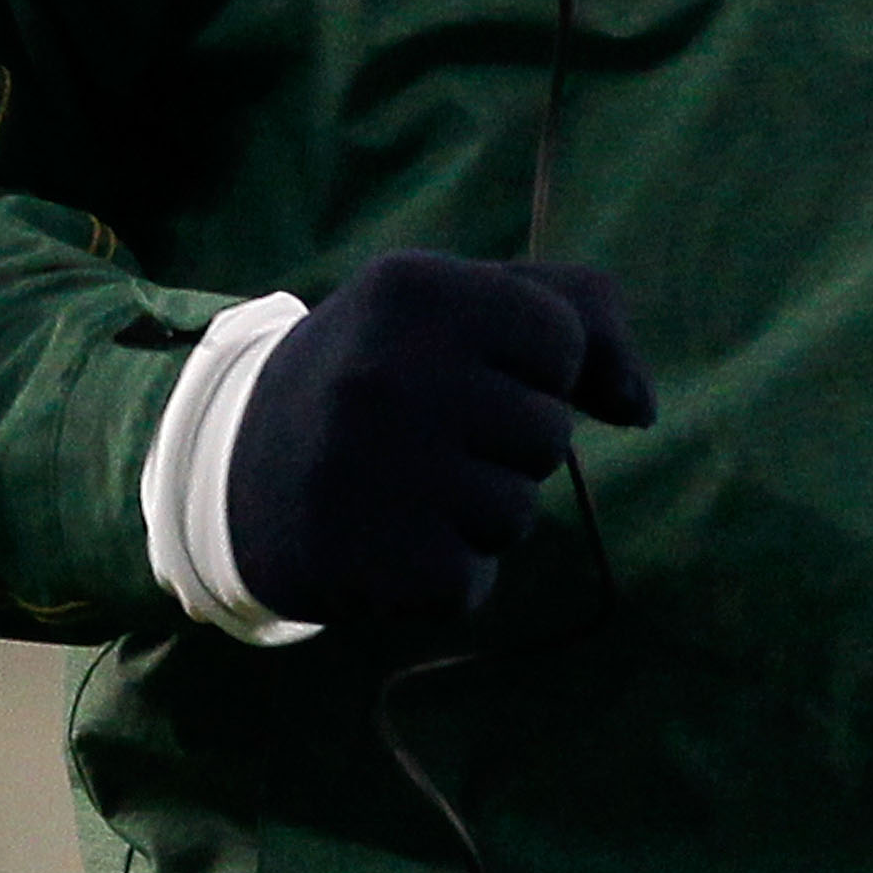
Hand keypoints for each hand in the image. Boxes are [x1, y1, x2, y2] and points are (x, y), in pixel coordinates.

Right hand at [225, 251, 654, 625]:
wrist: (229, 470)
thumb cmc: (381, 375)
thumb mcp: (459, 308)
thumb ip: (576, 319)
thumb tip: (643, 408)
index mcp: (415, 290)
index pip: (561, 342)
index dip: (534, 369)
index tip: (468, 372)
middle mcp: (389, 373)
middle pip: (549, 434)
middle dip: (507, 446)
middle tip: (426, 440)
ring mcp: (373, 471)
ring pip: (516, 513)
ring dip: (476, 514)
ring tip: (403, 490)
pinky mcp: (368, 563)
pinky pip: (471, 581)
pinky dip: (442, 574)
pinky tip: (385, 542)